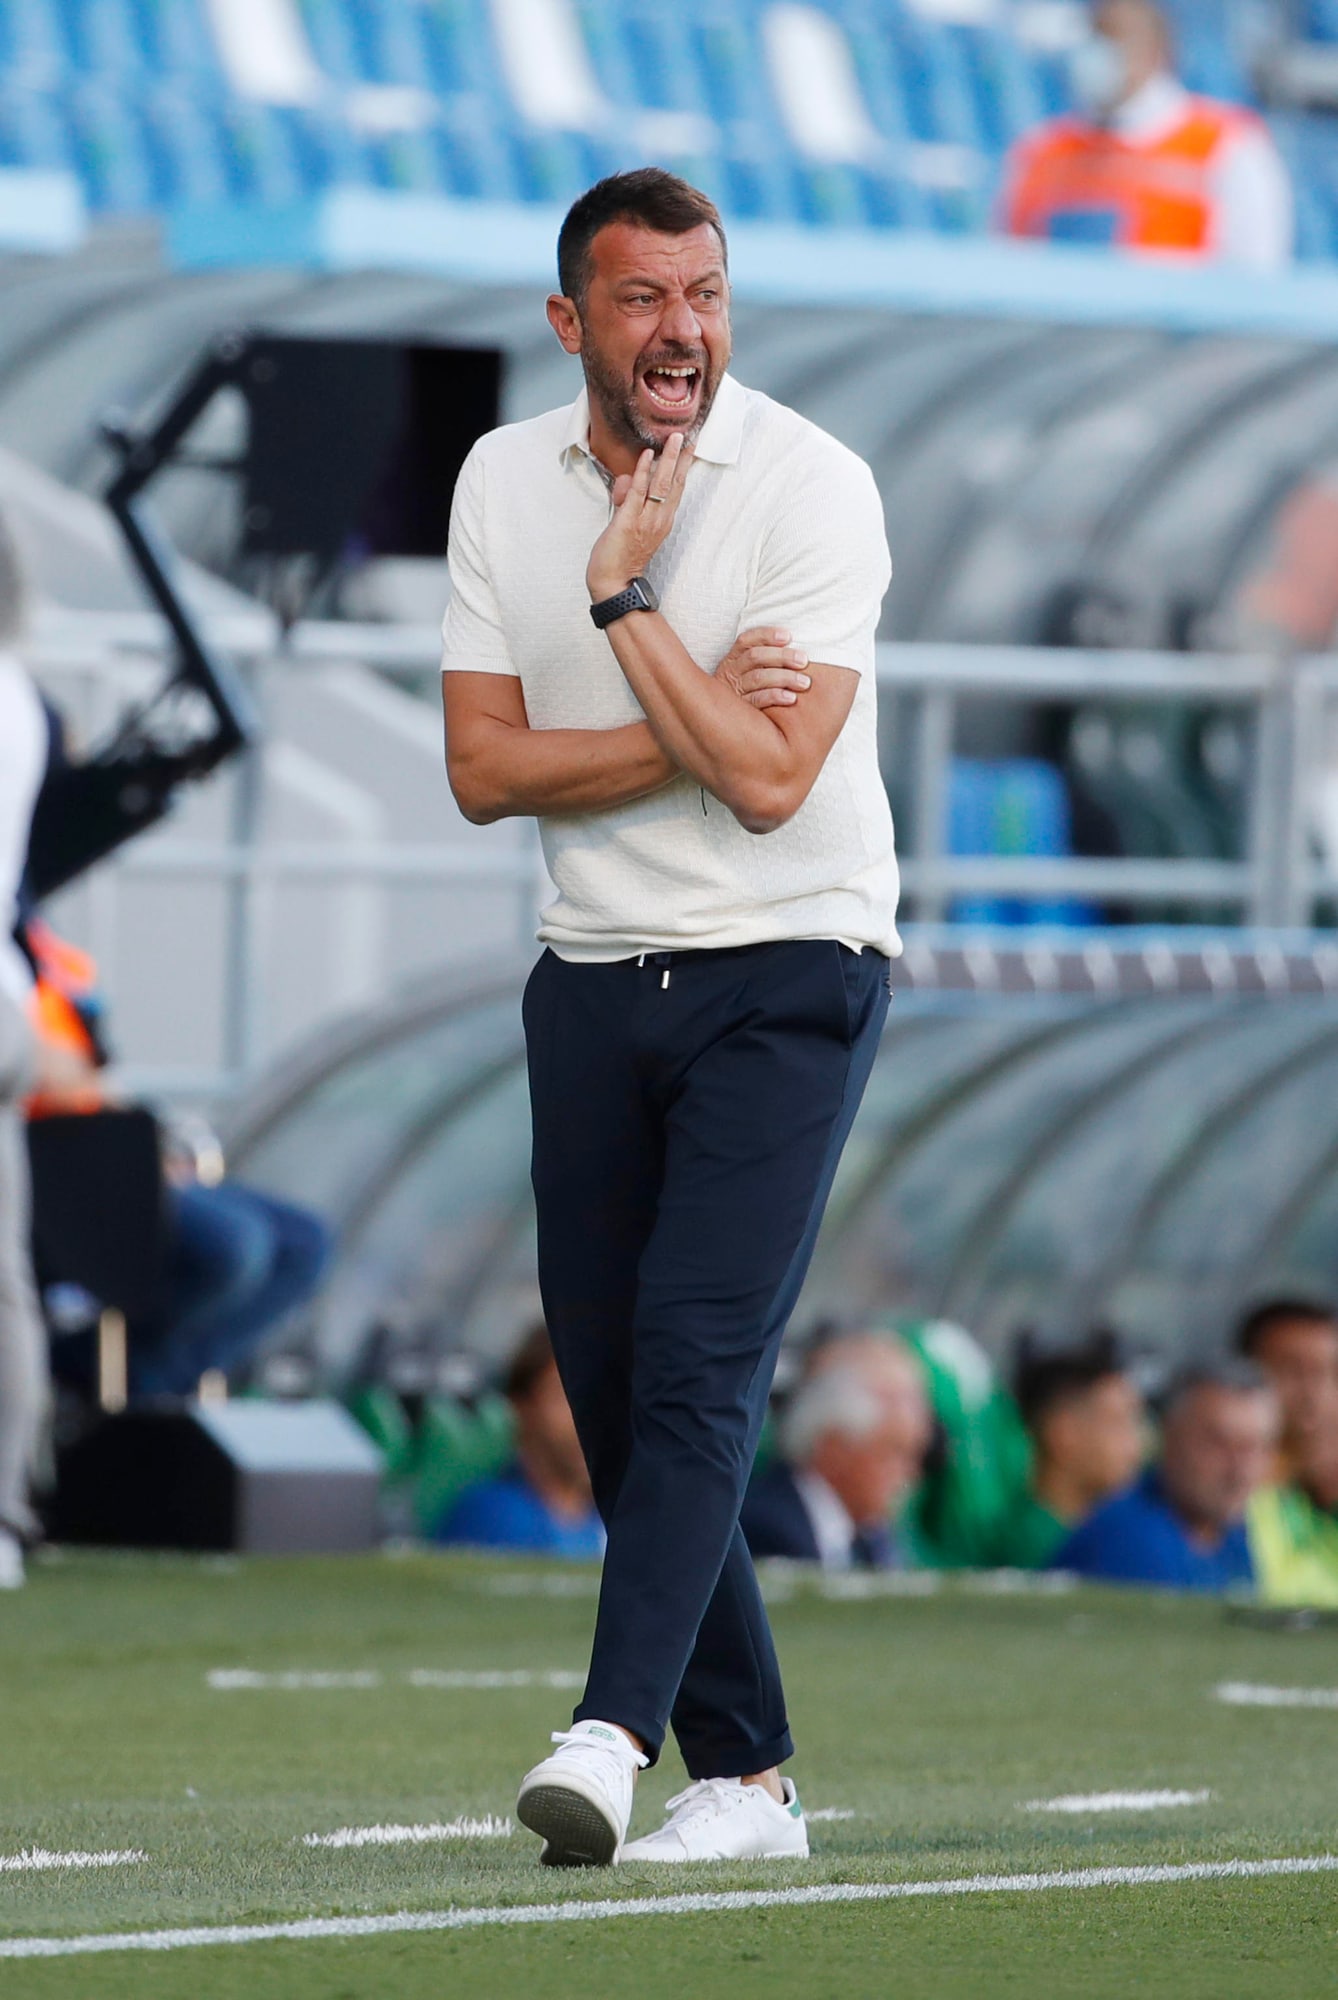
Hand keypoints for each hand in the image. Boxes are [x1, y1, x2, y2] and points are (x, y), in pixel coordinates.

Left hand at [587, 432, 693, 601]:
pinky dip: (644, 472)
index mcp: (662, 520)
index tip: (689, 447)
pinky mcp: (630, 522)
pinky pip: (639, 493)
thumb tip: (628, 478)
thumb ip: (628, 500)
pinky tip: (647, 455)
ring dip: (667, 459)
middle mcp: (659, 519)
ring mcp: (646, 520)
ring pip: (661, 484)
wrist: (614, 584)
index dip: (683, 467)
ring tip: (673, 438)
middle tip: (688, 435)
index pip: (676, 489)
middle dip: (681, 457)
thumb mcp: (627, 523)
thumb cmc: (620, 558)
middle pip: (674, 483)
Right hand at [717, 627, 811, 708]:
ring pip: (758, 678)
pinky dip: (775, 696)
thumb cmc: (746, 691)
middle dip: (782, 656)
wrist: (721, 721)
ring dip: (784, 677)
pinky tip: (791, 698)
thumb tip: (792, 644)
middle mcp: (730, 672)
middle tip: (803, 661)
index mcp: (732, 659)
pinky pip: (757, 700)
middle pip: (755, 657)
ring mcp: (733, 692)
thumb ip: (764, 659)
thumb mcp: (746, 671)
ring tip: (804, 682)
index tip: (788, 636)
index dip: (766, 635)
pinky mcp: (739, 711)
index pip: (746, 641)